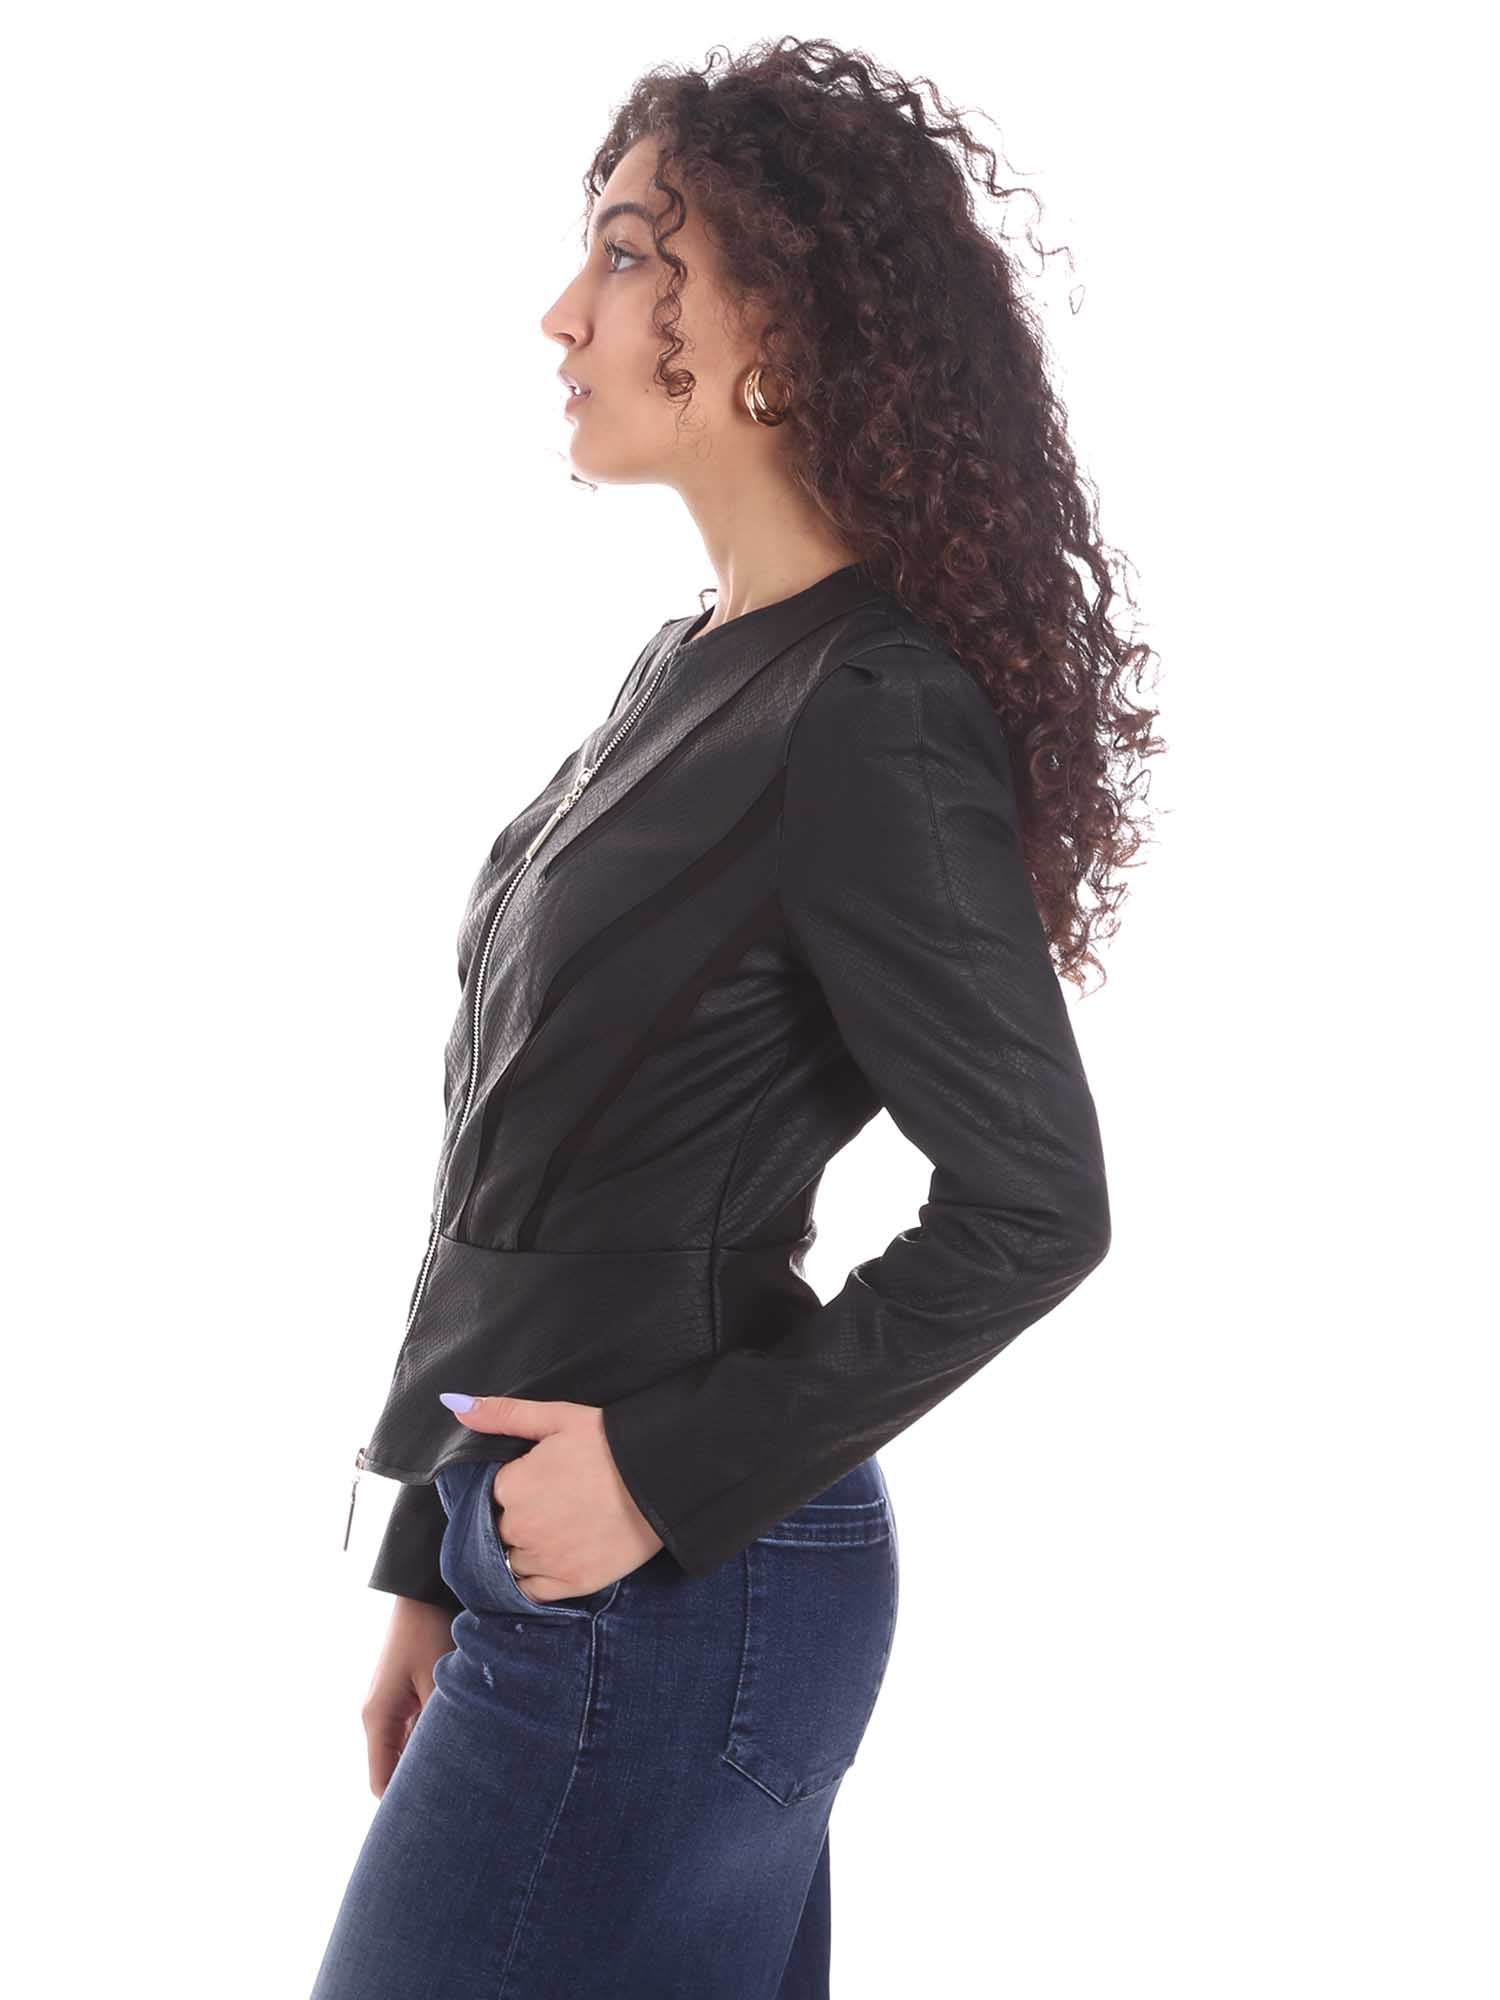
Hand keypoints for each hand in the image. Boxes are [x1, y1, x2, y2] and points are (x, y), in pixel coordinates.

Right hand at [361, 1595, 455, 1798]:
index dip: (402, 1809)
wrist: (423, 1587)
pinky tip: (463, 1746)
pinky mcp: (405, 1694)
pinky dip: (433, 1742)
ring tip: (466, 1782)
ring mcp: (391, 1705)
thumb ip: (442, 1728)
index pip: (381, 1784)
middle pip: (394, 1771)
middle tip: (457, 1812)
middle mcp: (378, 1717)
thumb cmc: (431, 1631)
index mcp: (378, 1719)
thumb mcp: (440, 1682)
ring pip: (408, 1752)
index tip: (433, 1827)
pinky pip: (415, 1731)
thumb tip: (453, 1770)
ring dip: (430, 1763)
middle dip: (420, 1789)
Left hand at [439, 1393, 663, 1603]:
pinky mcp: (570, 1583)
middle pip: (500, 1528)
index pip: (492, 1493)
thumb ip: (503, 1415)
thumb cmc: (609, 1443)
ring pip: (513, 1560)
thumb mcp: (556, 1417)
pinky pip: (531, 1592)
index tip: (538, 1478)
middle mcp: (520, 1528)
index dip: (514, 1485)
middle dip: (517, 1516)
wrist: (662, 1479)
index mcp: (511, 1486)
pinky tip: (551, 1560)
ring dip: (524, 1548)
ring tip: (557, 1528)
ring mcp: (545, 1560)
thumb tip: (454, 1404)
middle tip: (553, 1502)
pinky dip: (533, 1580)